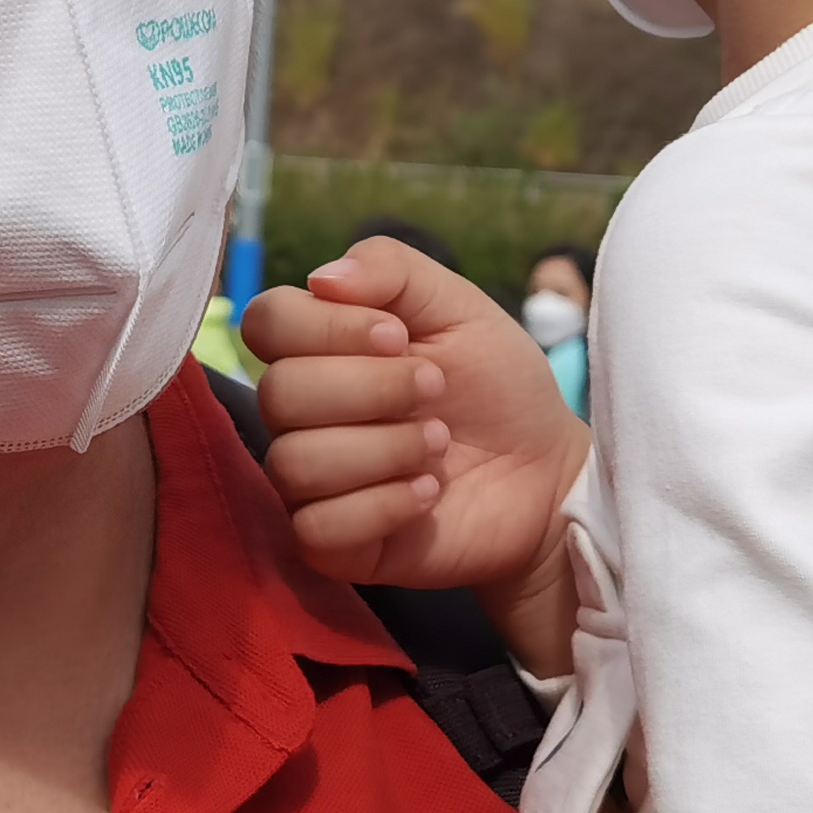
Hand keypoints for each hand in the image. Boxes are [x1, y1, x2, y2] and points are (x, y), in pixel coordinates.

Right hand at [247, 241, 589, 671]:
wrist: (545, 474)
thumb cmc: (498, 388)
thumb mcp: (460, 307)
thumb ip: (391, 269)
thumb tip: (321, 278)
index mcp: (320, 348)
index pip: (266, 322)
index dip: (327, 327)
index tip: (399, 336)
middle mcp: (302, 414)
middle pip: (277, 394)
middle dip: (370, 389)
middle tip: (436, 392)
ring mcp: (312, 481)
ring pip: (294, 462)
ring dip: (382, 448)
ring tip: (436, 446)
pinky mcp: (331, 543)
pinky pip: (317, 525)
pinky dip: (382, 504)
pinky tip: (426, 494)